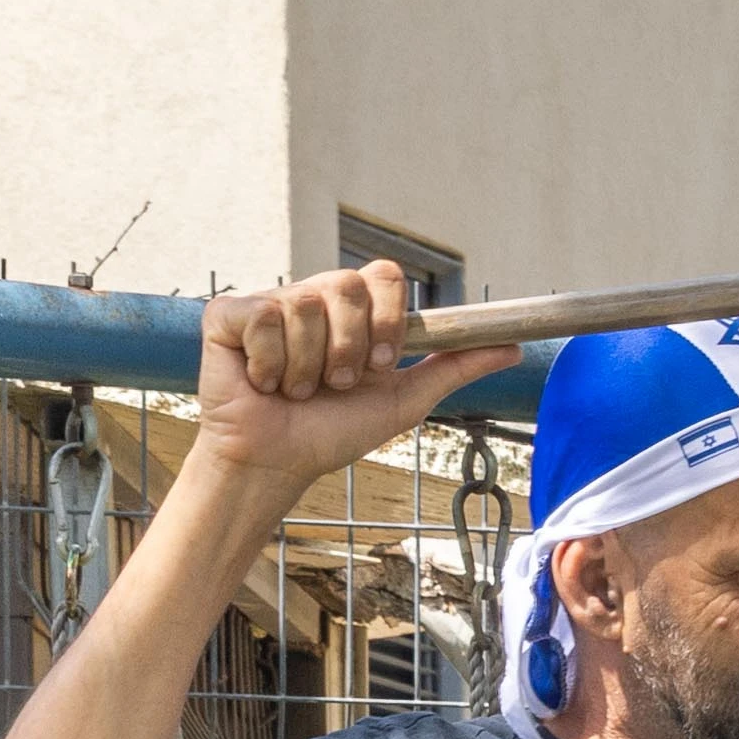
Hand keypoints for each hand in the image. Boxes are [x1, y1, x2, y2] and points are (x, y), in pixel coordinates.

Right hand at [183, 259, 517, 494]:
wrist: (279, 462)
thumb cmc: (332, 431)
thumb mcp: (404, 399)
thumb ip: (454, 368)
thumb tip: (511, 346)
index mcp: (352, 312)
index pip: (383, 276)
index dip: (386, 319)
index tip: (381, 363)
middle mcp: (311, 298)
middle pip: (348, 286)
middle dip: (349, 349)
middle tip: (335, 383)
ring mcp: (268, 302)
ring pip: (304, 306)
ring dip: (308, 366)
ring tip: (296, 389)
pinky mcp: (227, 314)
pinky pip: (262, 317)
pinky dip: (269, 362)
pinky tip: (262, 380)